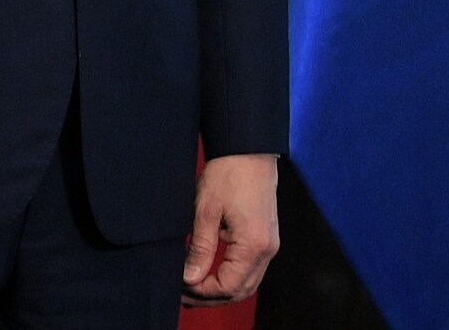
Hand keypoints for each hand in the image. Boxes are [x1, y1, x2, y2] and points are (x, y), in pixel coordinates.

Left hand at [183, 153, 280, 303]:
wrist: (248, 152)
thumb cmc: (228, 175)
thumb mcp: (206, 211)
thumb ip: (200, 248)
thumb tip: (190, 277)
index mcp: (253, 245)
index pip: (228, 286)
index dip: (202, 291)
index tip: (179, 286)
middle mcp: (267, 250)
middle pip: (240, 291)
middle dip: (210, 296)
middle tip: (182, 294)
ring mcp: (269, 246)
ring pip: (246, 283)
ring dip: (220, 289)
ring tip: (191, 288)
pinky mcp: (265, 239)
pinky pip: (249, 269)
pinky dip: (229, 277)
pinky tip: (208, 273)